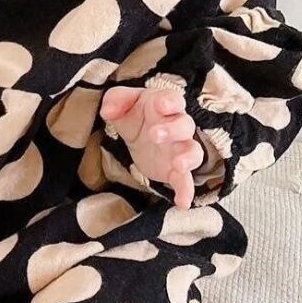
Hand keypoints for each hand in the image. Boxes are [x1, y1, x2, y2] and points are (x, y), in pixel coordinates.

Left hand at [99, 85, 207, 209]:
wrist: (138, 135)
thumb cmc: (134, 112)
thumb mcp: (120, 102)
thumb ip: (115, 100)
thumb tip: (108, 111)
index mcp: (163, 104)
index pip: (173, 99)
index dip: (169, 101)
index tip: (161, 105)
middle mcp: (177, 126)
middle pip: (185, 125)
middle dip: (172, 130)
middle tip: (154, 135)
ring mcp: (179, 148)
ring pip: (193, 151)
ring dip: (188, 157)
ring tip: (179, 165)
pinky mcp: (175, 169)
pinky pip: (186, 180)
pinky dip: (186, 191)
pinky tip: (183, 203)